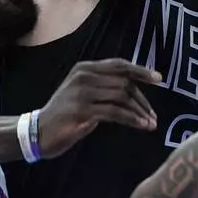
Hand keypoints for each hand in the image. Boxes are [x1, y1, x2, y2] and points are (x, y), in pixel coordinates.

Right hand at [37, 58, 159, 157]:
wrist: (38, 132)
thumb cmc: (64, 116)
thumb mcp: (84, 95)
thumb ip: (104, 88)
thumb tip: (132, 91)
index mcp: (85, 68)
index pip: (119, 65)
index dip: (140, 70)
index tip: (159, 79)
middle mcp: (84, 75)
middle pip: (124, 82)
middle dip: (142, 100)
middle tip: (153, 116)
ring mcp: (82, 91)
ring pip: (122, 97)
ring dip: (140, 112)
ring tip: (151, 124)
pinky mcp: (82, 109)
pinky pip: (115, 112)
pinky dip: (132, 119)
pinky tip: (141, 126)